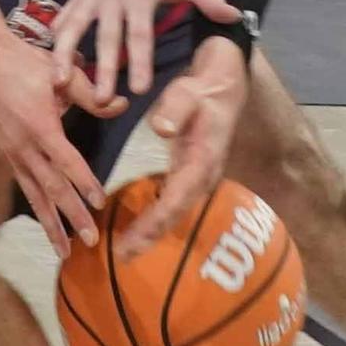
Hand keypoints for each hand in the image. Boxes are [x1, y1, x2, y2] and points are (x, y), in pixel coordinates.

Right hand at [0, 35, 119, 260]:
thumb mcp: (62, 74)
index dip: (85, 184)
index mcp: (41, 127)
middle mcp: (25, 147)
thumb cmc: (24, 63)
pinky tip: (46, 222)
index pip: (68, 163)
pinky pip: (25, 186)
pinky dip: (37, 207)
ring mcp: (13, 153)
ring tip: (64, 252)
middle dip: (71, 217)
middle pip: (51, 188)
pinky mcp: (6, 153)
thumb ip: (93, 94)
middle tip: (90, 241)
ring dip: (50, 224)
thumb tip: (122, 105)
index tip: (100, 204)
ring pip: (35, 195)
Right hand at [49, 0, 238, 104]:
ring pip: (75, 26)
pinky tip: (46, 56)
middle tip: (101, 100)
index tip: (139, 89)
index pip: (140, 34)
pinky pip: (66, 14)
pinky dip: (55, 34)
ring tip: (58, 81)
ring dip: (65, 54)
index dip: (139, 62)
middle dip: (103, 69)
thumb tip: (233, 17)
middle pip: (106, 37)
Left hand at [116, 37, 248, 259]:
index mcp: (201, 162)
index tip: (130, 240)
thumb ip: (174, 109)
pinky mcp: (192, 178)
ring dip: (152, 232)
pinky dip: (156, 219)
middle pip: (175, 215)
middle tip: (121, 255)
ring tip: (126, 251)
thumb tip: (160, 128)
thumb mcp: (188, 92)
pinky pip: (174, 204)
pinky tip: (138, 228)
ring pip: (175, 213)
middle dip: (150, 237)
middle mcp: (203, 177)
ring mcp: (199, 180)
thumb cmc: (201, 92)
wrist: (223, 90)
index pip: (175, 200)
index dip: (153, 223)